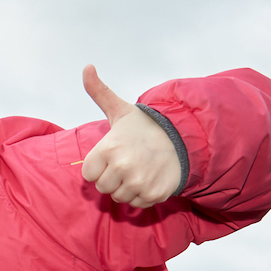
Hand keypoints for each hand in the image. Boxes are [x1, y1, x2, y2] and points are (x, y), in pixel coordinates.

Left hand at [77, 66, 183, 207]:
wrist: (183, 138)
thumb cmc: (146, 127)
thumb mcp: (120, 110)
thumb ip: (99, 92)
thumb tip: (87, 66)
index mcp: (108, 149)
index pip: (88, 174)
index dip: (99, 166)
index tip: (113, 155)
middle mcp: (122, 167)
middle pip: (103, 187)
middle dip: (113, 177)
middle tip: (129, 162)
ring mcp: (138, 182)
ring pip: (119, 197)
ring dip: (127, 187)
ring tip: (140, 169)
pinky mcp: (153, 194)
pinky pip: (137, 204)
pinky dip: (142, 195)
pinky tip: (150, 177)